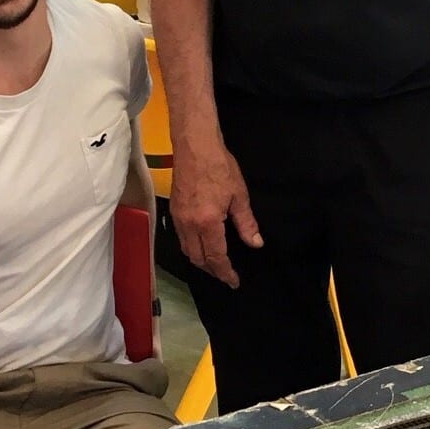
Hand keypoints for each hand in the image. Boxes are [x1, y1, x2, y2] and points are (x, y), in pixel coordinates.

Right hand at [168, 143, 262, 287]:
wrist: (195, 146)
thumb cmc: (220, 167)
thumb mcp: (239, 195)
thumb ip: (247, 223)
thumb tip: (256, 243)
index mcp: (207, 223)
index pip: (216, 257)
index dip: (225, 272)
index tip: (234, 282)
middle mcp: (189, 225)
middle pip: (197, 259)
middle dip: (212, 270)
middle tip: (226, 275)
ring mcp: (178, 218)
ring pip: (186, 250)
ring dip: (200, 261)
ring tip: (214, 264)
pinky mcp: (173, 210)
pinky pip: (181, 238)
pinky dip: (191, 247)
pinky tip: (201, 244)